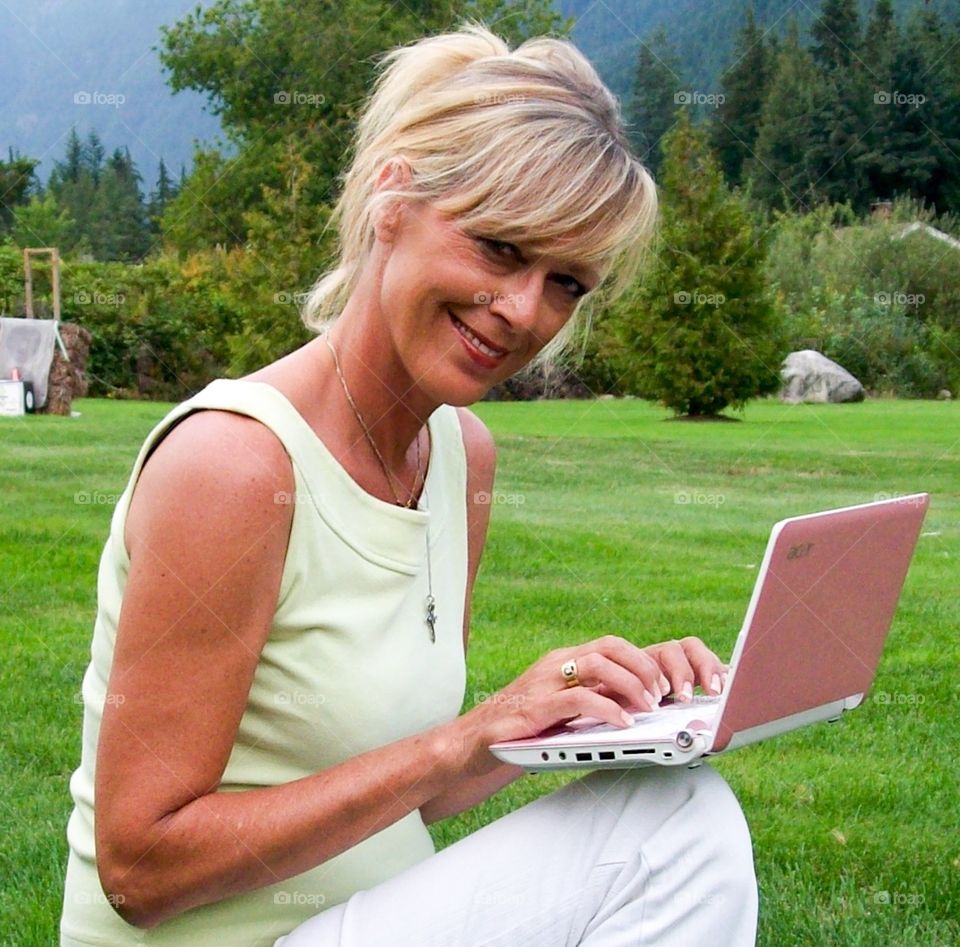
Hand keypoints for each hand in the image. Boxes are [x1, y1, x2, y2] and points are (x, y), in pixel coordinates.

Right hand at [452, 635, 726, 776]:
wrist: (474, 741)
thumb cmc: (523, 728)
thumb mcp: (562, 708)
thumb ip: (590, 700)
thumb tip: (635, 708)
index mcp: (564, 661)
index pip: (611, 645)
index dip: (643, 659)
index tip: (666, 682)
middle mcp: (556, 664)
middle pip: (610, 646)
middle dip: (644, 666)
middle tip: (664, 693)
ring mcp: (545, 682)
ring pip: (598, 664)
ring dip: (632, 684)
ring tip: (650, 706)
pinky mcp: (537, 706)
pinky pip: (579, 698)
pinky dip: (608, 709)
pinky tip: (624, 725)